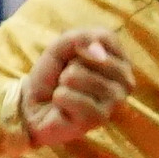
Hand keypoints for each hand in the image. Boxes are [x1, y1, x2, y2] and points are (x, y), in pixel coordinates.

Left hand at [18, 27, 133, 146]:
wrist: (33, 106)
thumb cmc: (52, 76)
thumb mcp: (60, 48)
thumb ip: (80, 39)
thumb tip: (98, 51)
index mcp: (120, 63)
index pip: (105, 38)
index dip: (78, 44)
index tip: (71, 58)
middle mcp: (125, 83)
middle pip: (94, 57)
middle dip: (70, 64)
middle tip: (67, 78)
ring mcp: (115, 103)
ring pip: (79, 76)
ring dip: (63, 81)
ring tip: (65, 91)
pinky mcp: (99, 119)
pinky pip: (71, 97)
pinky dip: (59, 97)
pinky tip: (62, 107)